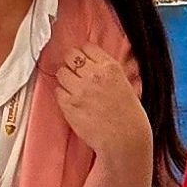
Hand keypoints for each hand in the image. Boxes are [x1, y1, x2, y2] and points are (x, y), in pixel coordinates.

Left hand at [53, 46, 152, 163]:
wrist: (125, 139)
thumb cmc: (128, 116)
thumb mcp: (125, 84)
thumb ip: (107, 71)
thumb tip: (92, 63)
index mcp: (110, 68)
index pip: (87, 47)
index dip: (83, 54)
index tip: (83, 60)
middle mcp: (94, 75)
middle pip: (70, 56)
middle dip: (71, 63)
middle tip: (75, 73)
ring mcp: (79, 89)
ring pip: (61, 72)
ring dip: (65, 79)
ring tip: (73, 88)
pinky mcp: (68, 104)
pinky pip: (57, 91)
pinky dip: (62, 95)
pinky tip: (71, 101)